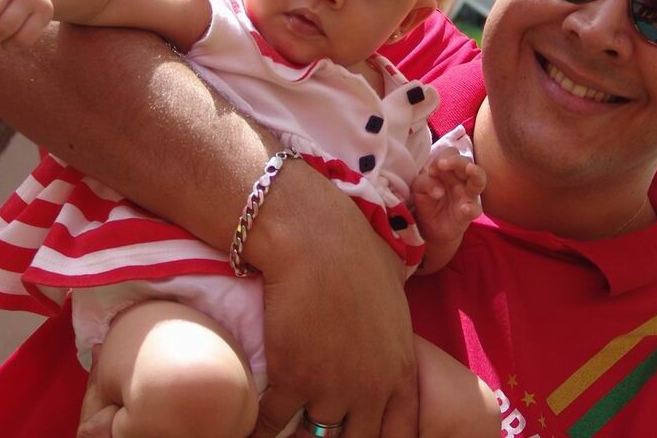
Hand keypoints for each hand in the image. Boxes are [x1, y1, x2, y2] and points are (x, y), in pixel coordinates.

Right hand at [250, 177, 419, 437]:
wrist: (316, 238)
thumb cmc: (357, 251)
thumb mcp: (395, 294)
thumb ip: (395, 325)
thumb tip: (392, 317)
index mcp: (402, 369)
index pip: (402, 432)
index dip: (380, 437)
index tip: (359, 431)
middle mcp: (373, 388)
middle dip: (337, 435)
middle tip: (316, 425)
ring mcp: (333, 389)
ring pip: (314, 435)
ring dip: (298, 428)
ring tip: (288, 421)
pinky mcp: (293, 381)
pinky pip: (272, 424)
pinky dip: (260, 425)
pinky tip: (254, 420)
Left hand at [412, 148, 485, 243]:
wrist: (429, 228)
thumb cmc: (427, 202)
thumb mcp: (418, 189)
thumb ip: (425, 182)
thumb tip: (438, 189)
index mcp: (448, 170)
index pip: (451, 154)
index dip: (443, 157)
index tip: (431, 170)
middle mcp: (460, 180)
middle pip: (466, 162)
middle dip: (457, 160)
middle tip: (443, 164)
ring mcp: (467, 196)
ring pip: (479, 180)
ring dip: (476, 173)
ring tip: (470, 169)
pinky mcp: (468, 214)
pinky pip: (476, 209)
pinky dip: (472, 208)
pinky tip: (465, 208)